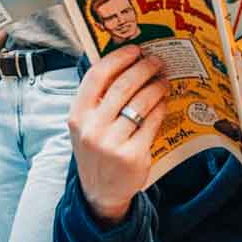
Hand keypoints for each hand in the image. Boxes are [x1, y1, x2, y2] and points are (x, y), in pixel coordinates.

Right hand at [66, 45, 167, 226]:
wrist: (100, 192)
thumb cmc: (95, 150)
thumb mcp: (84, 125)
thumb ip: (96, 99)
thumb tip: (123, 64)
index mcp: (77, 115)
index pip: (97, 76)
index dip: (118, 58)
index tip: (134, 49)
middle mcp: (92, 128)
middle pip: (123, 85)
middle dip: (143, 68)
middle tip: (156, 61)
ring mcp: (112, 143)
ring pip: (141, 102)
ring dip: (156, 86)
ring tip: (163, 79)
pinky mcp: (133, 155)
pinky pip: (152, 122)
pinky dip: (160, 107)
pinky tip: (164, 101)